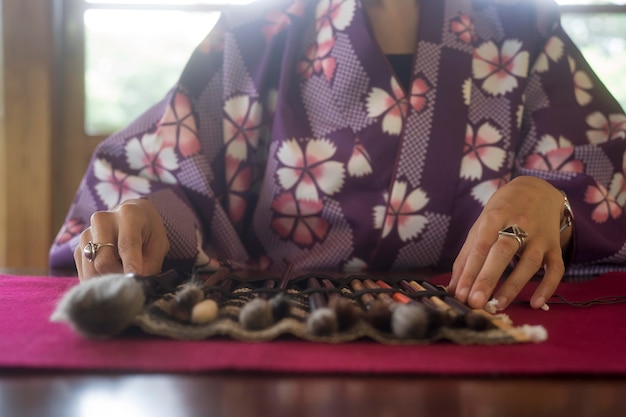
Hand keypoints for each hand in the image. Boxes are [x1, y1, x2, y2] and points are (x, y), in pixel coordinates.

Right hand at [74, 199, 169, 280]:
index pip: (127, 244)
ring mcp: (86, 234)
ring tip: (122, 277)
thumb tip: (137, 285)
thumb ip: (150, 265)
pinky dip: (98, 280)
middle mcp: (103, 220)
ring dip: (107, 280)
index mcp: (128, 215)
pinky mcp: (78, 248)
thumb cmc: (148, 232)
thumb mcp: (159, 244)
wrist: (131, 217)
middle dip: (118, 276)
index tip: (134, 280)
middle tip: (130, 282)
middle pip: (104, 260)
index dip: (130, 265)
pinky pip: (84, 273)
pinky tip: (110, 275)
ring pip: (91, 270)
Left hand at [448, 176, 571, 309]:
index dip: (469, 271)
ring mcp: (540, 236)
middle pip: (502, 252)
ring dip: (513, 286)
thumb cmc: (501, 213)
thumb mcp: (480, 226)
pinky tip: (537, 304)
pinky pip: (556, 268)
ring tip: (498, 305)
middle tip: (475, 302)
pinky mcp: (555, 246)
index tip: (460, 294)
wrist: (536, 190)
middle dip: (487, 278)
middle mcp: (519, 225)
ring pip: (529, 262)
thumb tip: (453, 287)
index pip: (480, 247)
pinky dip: (548, 286)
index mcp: (494, 218)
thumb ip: (466, 256)